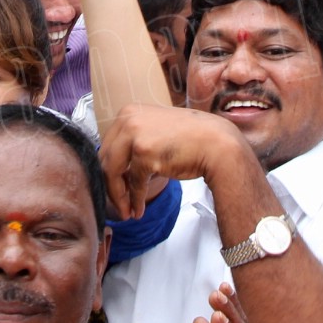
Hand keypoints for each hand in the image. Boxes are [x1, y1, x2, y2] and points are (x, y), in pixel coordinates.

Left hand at [101, 105, 242, 218]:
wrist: (217, 144)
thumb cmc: (190, 140)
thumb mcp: (155, 132)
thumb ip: (134, 145)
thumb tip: (116, 173)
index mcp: (128, 111)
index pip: (107, 144)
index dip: (109, 170)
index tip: (115, 187)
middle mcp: (128, 119)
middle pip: (105, 159)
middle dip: (110, 185)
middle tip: (118, 204)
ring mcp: (135, 135)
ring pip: (113, 173)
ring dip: (119, 196)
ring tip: (126, 211)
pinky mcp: (145, 154)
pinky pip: (134, 183)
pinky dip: (135, 200)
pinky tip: (138, 210)